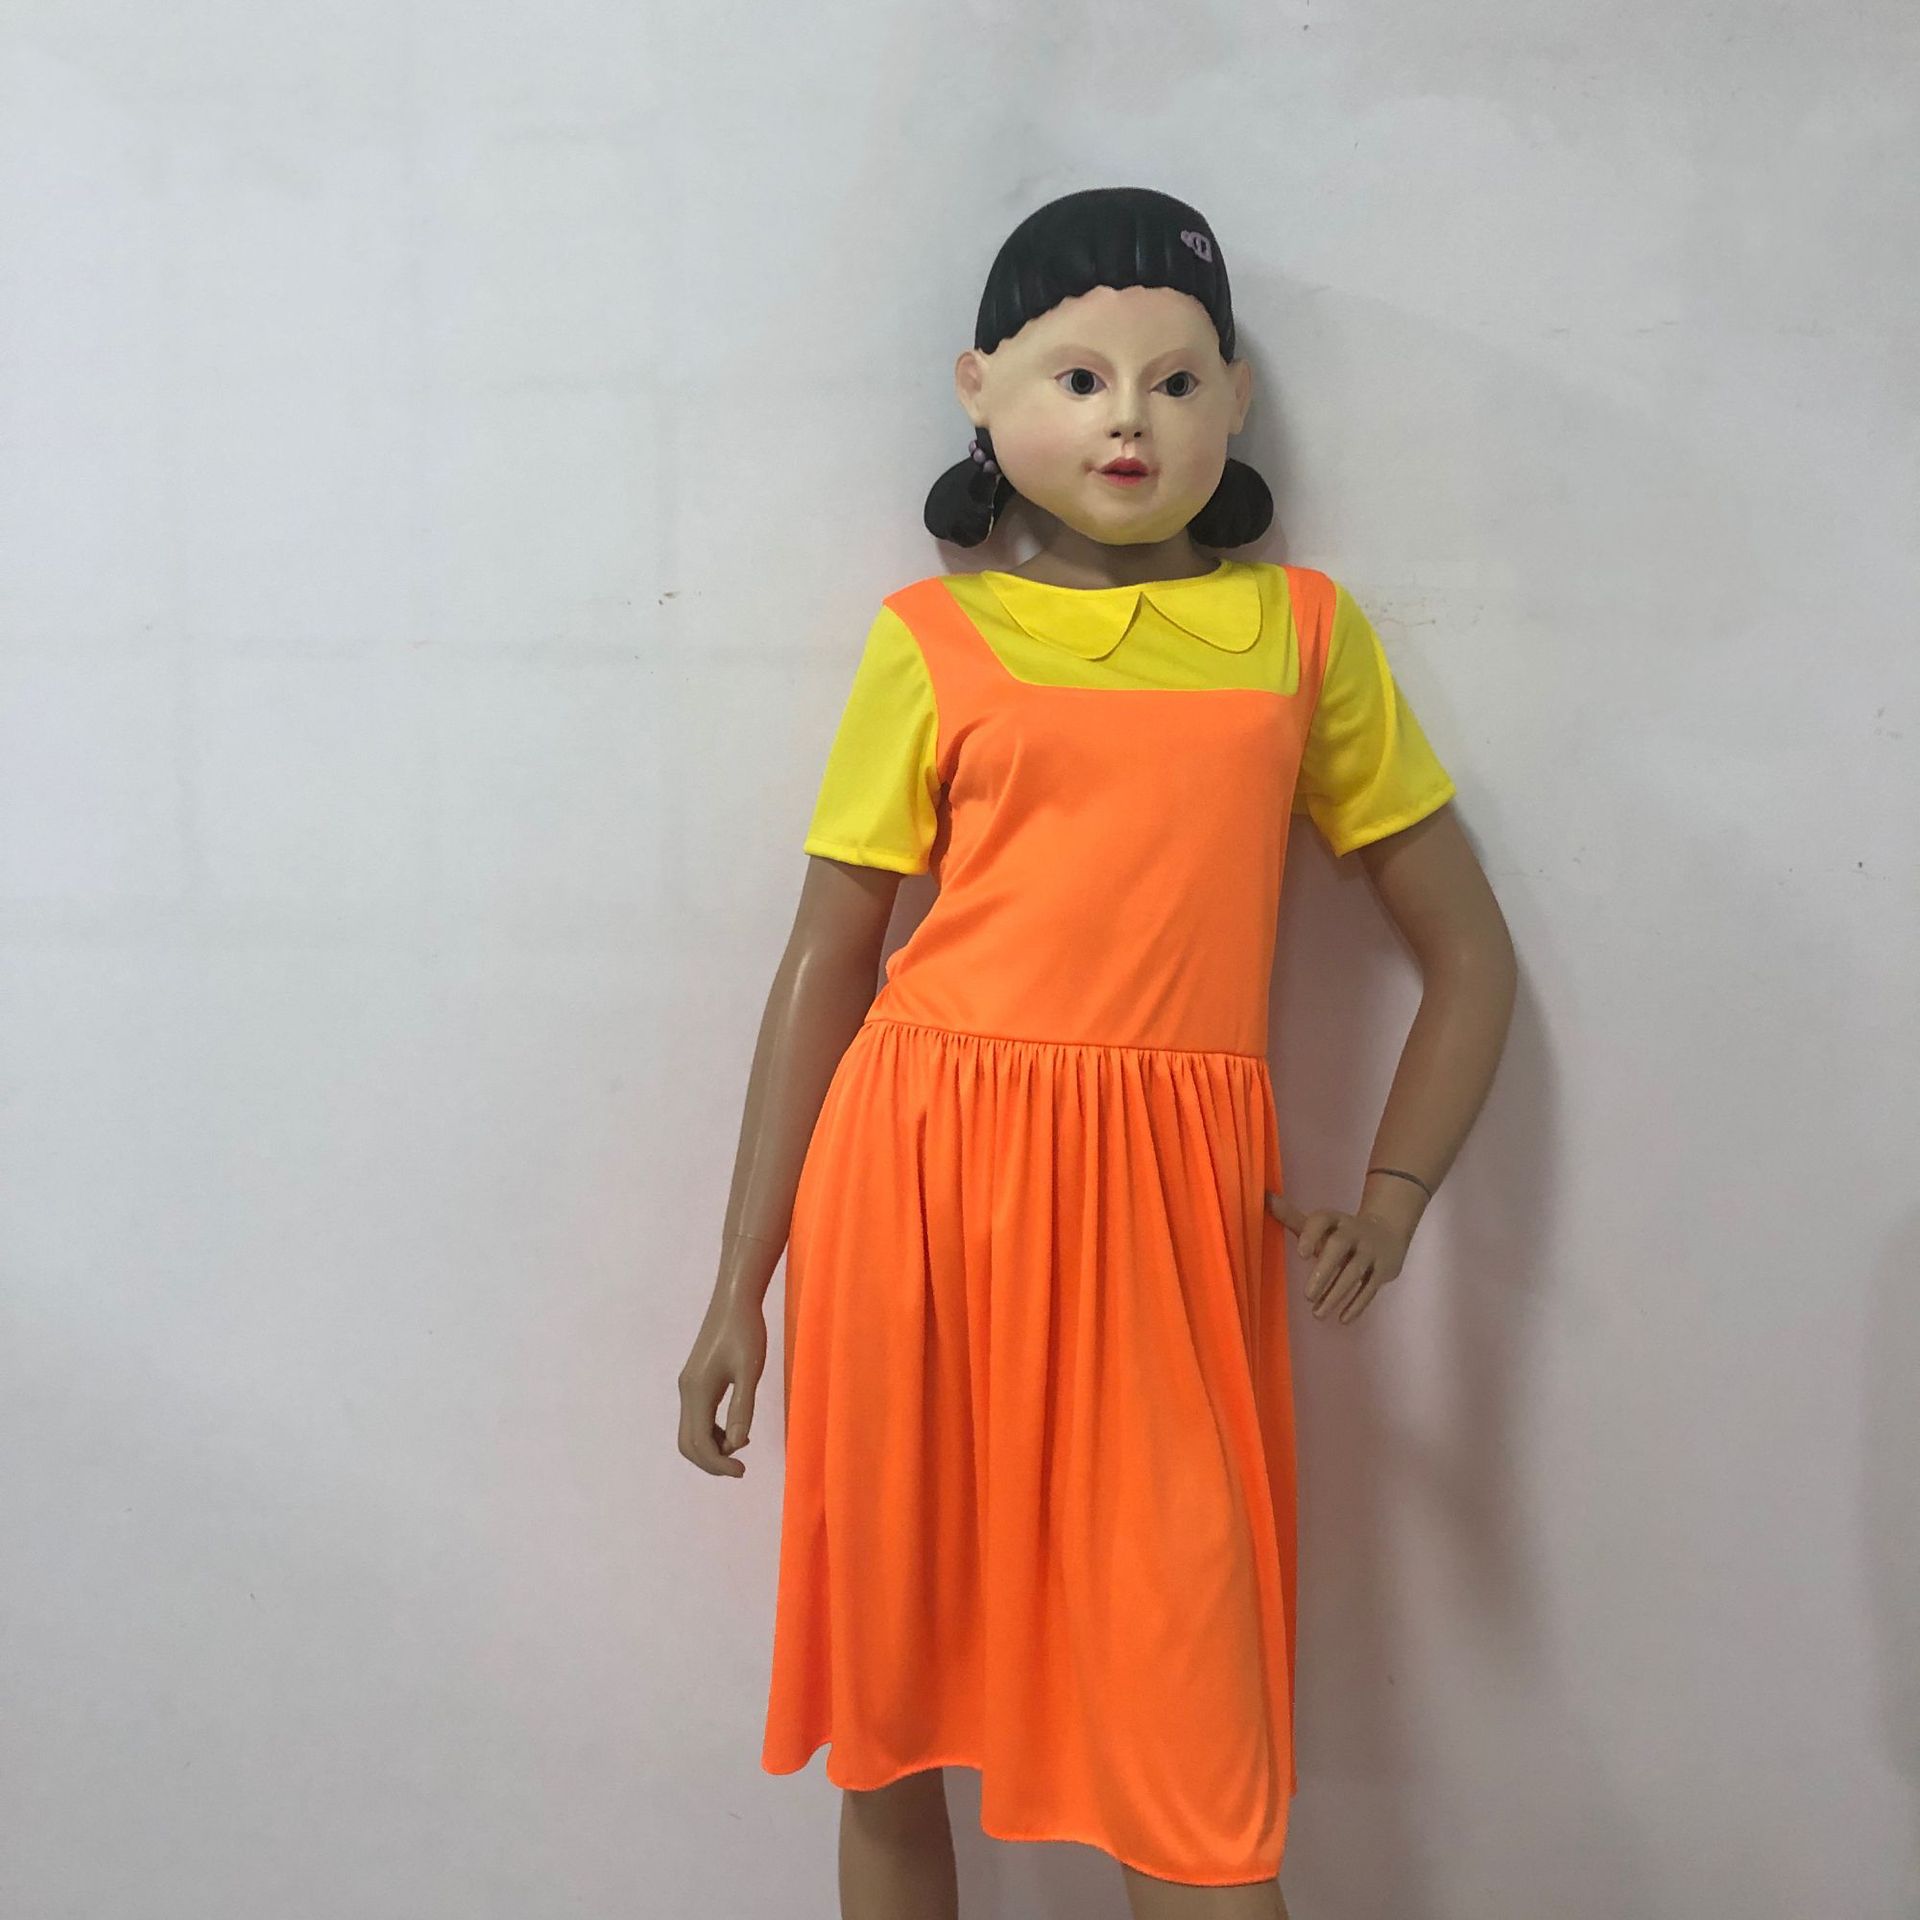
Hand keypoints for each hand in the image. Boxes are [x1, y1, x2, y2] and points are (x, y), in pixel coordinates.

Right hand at [677, 1290, 768, 1477]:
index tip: (742, 1470)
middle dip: (711, 1461)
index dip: (718, 1463)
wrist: (734, 1300)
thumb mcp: (750, 1371)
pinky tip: (735, 1428)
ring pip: (691, 1432)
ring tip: (741, 1446)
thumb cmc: (746, 1331)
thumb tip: (737, 1443)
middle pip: (688, 1443)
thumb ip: (742, 1408)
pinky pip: (698, 1417)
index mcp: (697, 1392)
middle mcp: (687, 1392)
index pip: (699, 1443)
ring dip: (712, 1446)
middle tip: (740, 1468)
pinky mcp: (696, 1380)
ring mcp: (689, 1386)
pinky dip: (712, 1431)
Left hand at [1265, 1189, 1410, 1324]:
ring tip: (1317, 1314)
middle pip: (1339, 1247)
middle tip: (1307, 1295)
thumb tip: (1262, 1197)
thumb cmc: (1340, 1232)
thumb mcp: (1320, 1224)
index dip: (1311, 1234)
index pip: (1322, 1220)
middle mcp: (1353, 1232)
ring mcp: (1370, 1250)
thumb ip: (1291, 1217)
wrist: (1387, 1230)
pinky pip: (1371, 1288)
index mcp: (1335, 1219)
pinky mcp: (1384, 1269)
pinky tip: (1342, 1319)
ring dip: (1336, 1294)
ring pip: (1354, 1272)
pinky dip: (1357, 1304)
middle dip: (1324, 1271)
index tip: (1300, 1254)